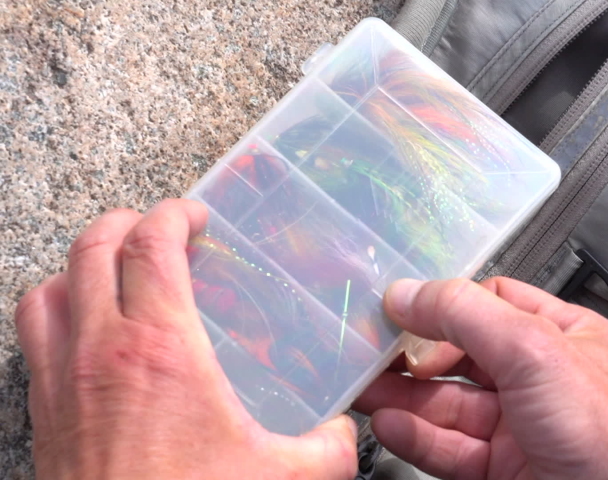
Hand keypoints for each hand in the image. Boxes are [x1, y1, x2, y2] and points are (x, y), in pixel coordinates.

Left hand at [15, 199, 357, 479]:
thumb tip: (343, 431)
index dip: (172, 214)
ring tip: (115, 270)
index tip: (194, 216)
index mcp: (160, 348)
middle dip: (125, 223)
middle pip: (93, 249)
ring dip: (81, 265)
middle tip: (157, 230)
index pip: (151, 246)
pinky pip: (32, 336)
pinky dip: (55, 312)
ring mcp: (60, 380)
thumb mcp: (282, 475)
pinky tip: (87, 334)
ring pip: (49, 288)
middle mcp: (99, 351)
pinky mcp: (42, 413)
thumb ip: (328, 446)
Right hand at [355, 277, 607, 479]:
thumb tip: (408, 292)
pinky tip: (388, 424)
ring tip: (364, 388)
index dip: (448, 306)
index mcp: (562, 336)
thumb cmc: (602, 431)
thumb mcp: (532, 348)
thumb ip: (465, 315)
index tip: (404, 310)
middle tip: (371, 351)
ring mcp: (520, 426)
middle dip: (414, 355)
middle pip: (462, 356)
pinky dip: (415, 436)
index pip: (494, 303)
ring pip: (449, 404)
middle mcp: (540, 378)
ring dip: (403, 397)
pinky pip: (449, 447)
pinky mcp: (502, 469)